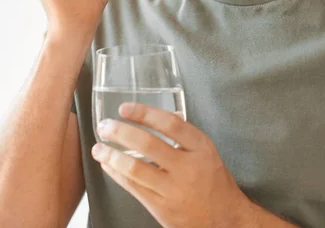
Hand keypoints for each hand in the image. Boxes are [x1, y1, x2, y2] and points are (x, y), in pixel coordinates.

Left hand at [91, 102, 252, 227]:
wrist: (227, 221)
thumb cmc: (214, 183)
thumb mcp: (206, 154)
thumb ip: (183, 136)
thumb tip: (158, 114)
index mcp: (201, 148)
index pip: (170, 124)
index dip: (144, 113)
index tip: (124, 108)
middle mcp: (188, 168)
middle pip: (148, 144)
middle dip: (120, 132)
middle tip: (104, 125)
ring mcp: (173, 190)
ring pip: (135, 169)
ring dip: (111, 155)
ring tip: (98, 147)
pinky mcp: (162, 208)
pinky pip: (133, 187)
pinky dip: (116, 174)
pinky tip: (107, 165)